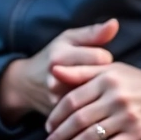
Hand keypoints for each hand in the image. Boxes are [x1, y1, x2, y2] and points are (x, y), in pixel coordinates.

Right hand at [0, 19, 118, 119]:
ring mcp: (58, 100)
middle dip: (103, 78)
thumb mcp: (68, 39)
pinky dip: (92, 107)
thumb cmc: (53, 56)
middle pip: (99, 80)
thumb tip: (114, 23)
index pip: (102, 58)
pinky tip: (90, 101)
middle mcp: (57, 79)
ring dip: (99, 93)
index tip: (101, 60)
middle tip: (98, 75)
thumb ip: (93, 33)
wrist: (26, 85)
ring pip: (95, 98)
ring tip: (95, 87)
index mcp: (61, 56)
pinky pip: (87, 112)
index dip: (106, 59)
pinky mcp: (60, 116)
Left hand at [43, 62, 140, 139]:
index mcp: (108, 79)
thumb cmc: (139, 84)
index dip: (56, 115)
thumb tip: (53, 69)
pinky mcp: (137, 135)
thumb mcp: (113, 70)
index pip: (72, 100)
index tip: (47, 128)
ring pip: (90, 136)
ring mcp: (127, 117)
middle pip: (78, 120)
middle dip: (59, 136)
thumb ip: (83, 70)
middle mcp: (116, 97)